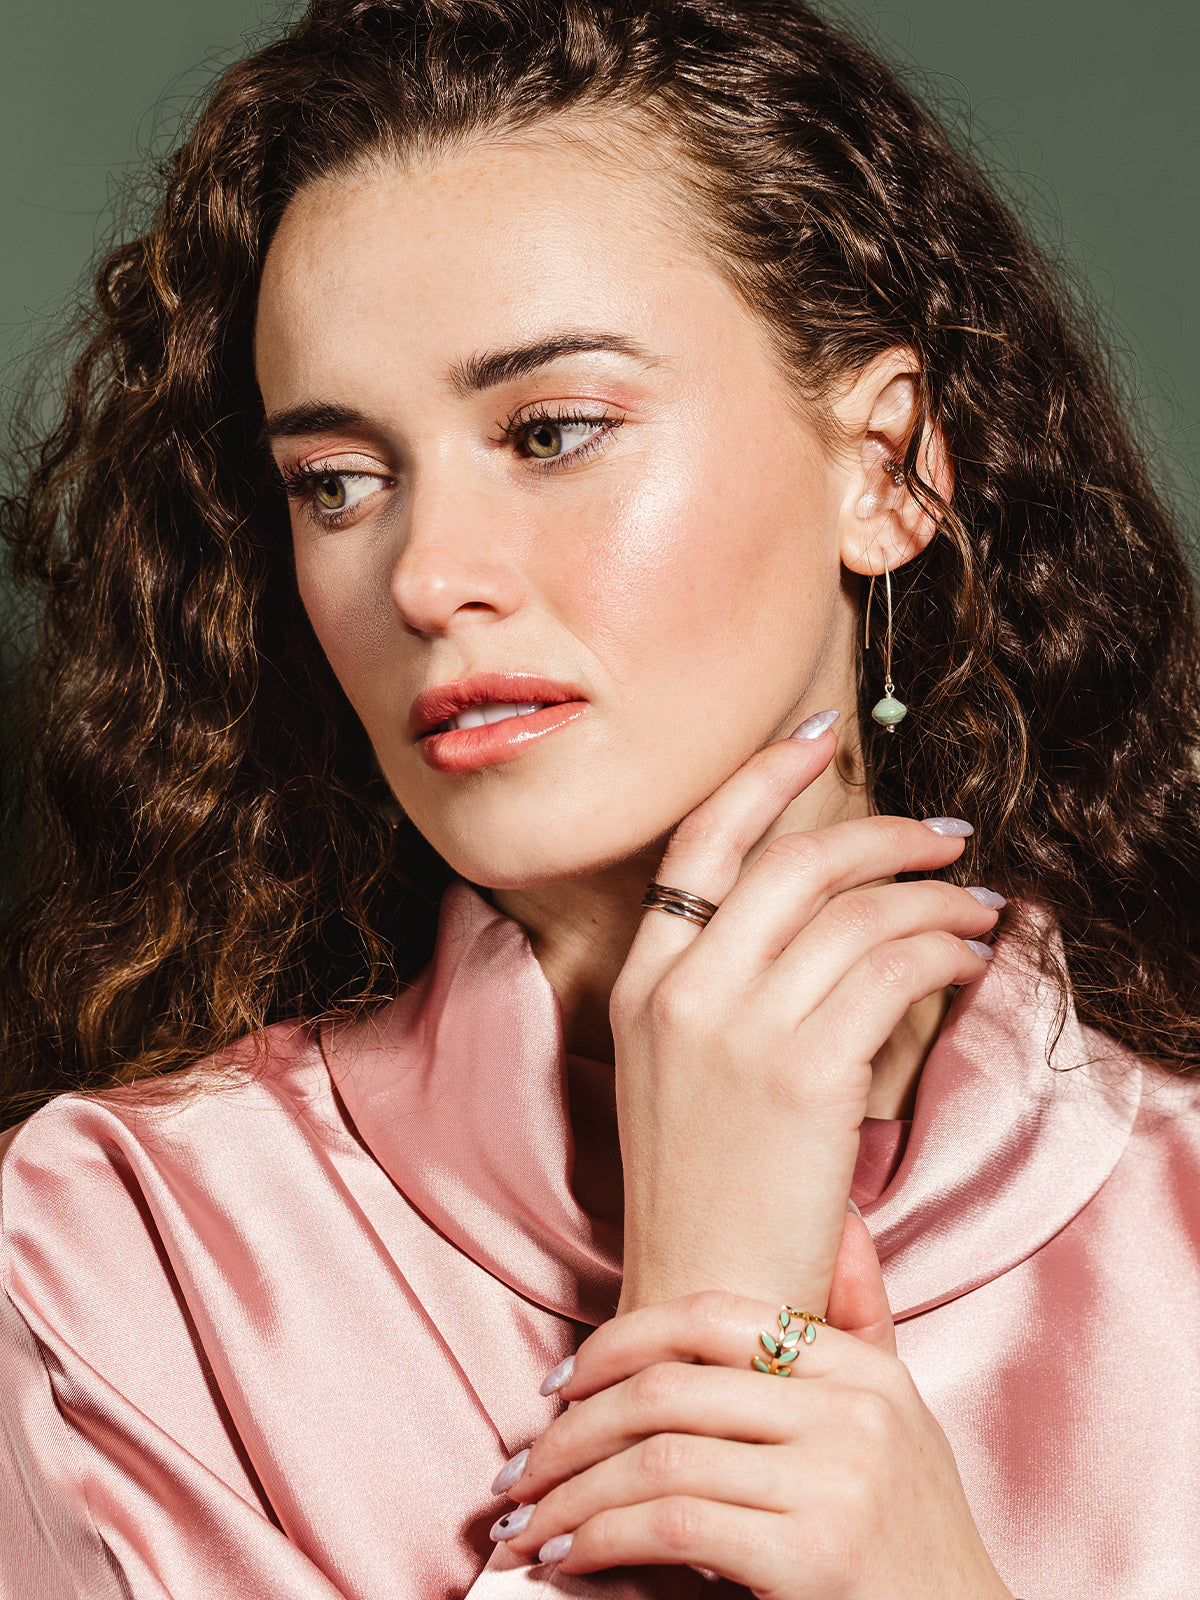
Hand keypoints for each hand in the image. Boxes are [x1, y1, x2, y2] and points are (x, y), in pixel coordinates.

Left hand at [493, 1214, 1012, 1599]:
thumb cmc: (913, 1537)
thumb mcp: (903, 1417)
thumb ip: (864, 1324)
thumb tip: (841, 1220)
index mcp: (864, 1372)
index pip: (715, 1317)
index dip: (620, 1341)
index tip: (561, 1384)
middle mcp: (853, 1414)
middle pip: (669, 1390)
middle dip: (572, 1430)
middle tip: (521, 1468)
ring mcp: (837, 1484)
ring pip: (659, 1459)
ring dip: (572, 1493)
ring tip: (529, 1524)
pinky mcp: (815, 1558)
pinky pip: (674, 1527)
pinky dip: (603, 1539)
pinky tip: (571, 1556)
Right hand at [610, 722, 998, 1311]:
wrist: (704, 1292)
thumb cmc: (702, 1184)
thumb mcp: (674, 1067)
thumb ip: (719, 981)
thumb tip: (825, 909)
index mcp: (638, 982)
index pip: (700, 843)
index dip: (764, 778)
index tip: (821, 741)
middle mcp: (680, 991)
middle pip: (795, 863)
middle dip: (881, 833)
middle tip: (942, 835)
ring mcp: (738, 1030)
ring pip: (857, 914)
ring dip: (933, 899)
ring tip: (976, 909)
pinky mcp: (805, 1074)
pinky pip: (895, 971)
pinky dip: (944, 950)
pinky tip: (968, 958)